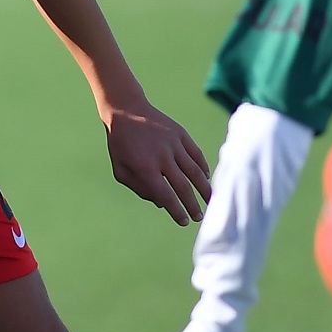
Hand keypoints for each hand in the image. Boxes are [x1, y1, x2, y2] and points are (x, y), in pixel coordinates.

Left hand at [102, 98, 211, 225]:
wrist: (126, 111)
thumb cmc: (121, 145)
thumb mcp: (121, 170)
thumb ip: (140, 189)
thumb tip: (163, 203)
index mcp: (145, 168)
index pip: (166, 195)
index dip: (176, 210)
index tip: (183, 221)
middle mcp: (162, 157)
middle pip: (183, 186)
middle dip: (193, 204)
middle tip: (199, 217)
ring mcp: (173, 144)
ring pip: (194, 171)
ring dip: (204, 188)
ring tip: (210, 200)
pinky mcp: (180, 134)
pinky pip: (196, 154)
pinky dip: (203, 167)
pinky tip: (206, 178)